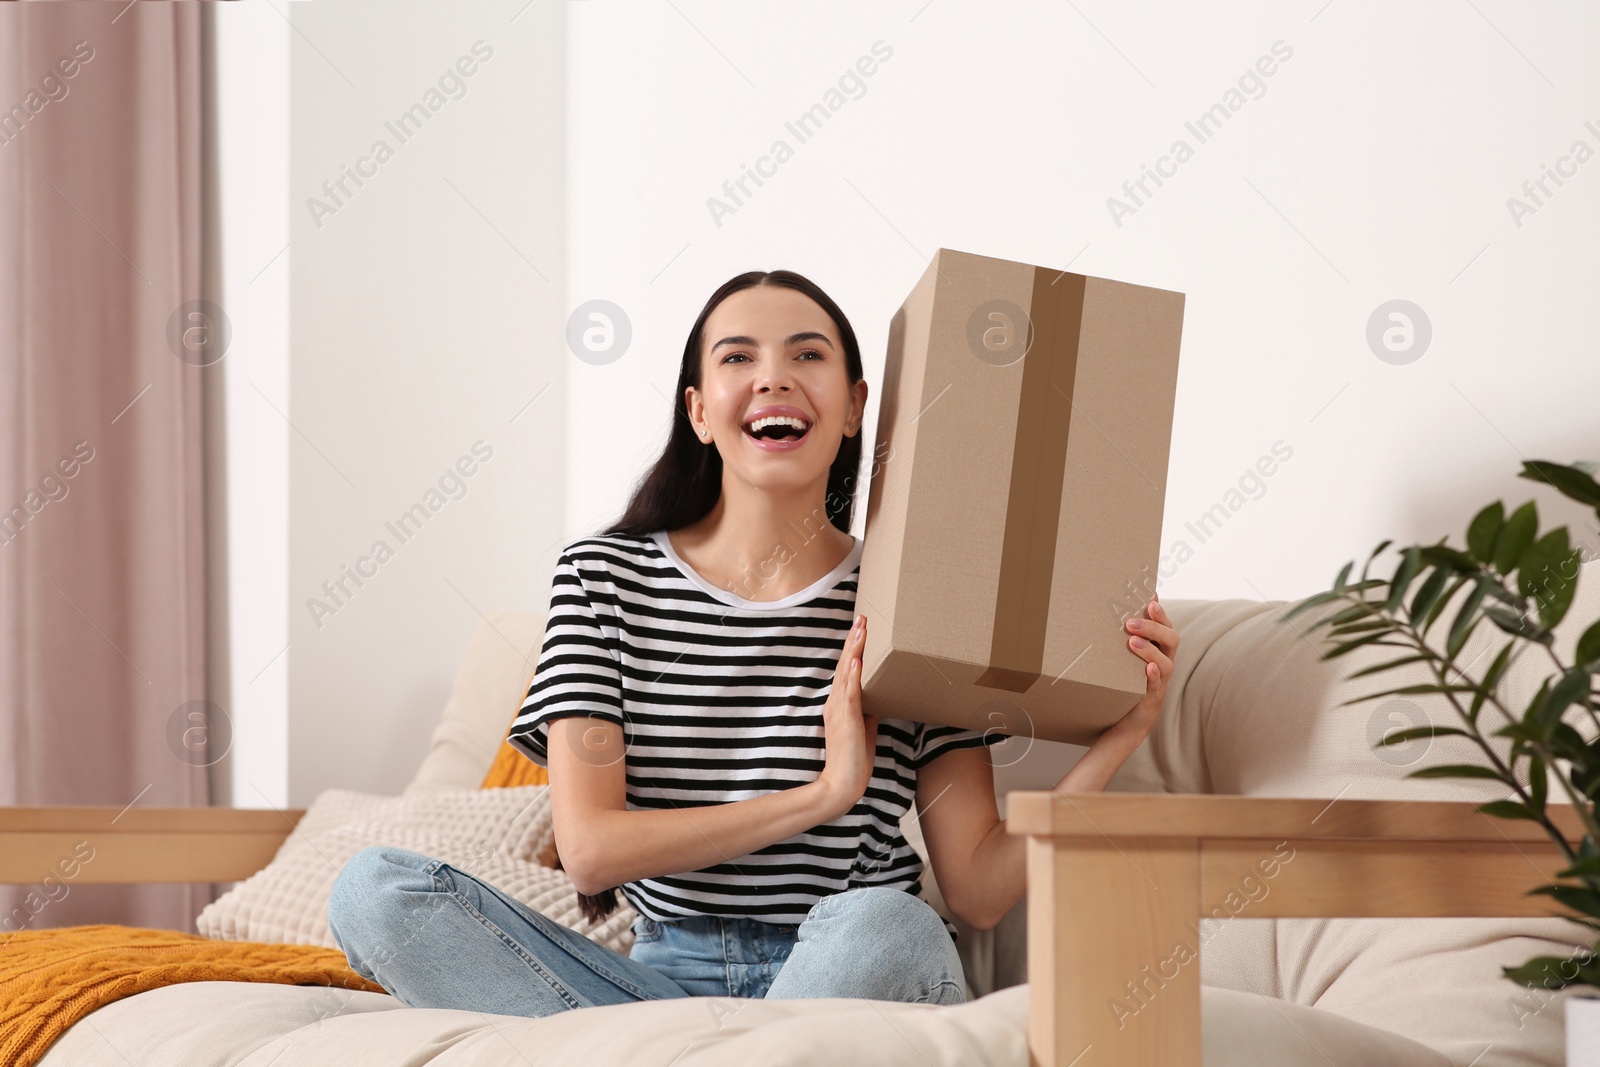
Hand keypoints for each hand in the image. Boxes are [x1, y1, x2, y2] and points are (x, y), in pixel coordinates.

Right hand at [815, 613, 878, 817]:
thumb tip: (879, 697)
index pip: (845, 670)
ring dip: (854, 649)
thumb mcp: (864, 728)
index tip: (860, 628)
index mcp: (838, 703)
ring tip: (860, 628)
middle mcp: (835, 702)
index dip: (852, 648)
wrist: (842, 783)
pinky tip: (856, 659)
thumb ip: (868, 710)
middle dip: (853, 639)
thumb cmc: (854, 759)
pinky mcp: (846, 719)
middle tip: (861, 617)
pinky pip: (850, 693)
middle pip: (844, 664)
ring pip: (846, 672)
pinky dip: (852, 674)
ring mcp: (839, 709)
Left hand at [1116, 594, 1178, 737]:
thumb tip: (1107, 611)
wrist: (1123, 721)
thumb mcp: (1123, 658)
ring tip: (1131, 641)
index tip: (1150, 598)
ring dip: (1149, 649)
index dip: (1161, 613)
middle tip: (1131, 622)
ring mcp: (1160, 682)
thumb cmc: (1123, 684)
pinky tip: (1147, 668)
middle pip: (1171, 639)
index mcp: (1158, 650)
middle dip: (1154, 627)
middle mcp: (1163, 664)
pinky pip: (1157, 686)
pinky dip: (1153, 675)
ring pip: (1166, 662)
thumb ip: (1122, 639)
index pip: (1166, 626)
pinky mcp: (1152, 698)